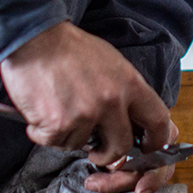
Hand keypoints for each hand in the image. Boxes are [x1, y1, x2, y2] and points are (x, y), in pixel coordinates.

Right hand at [0, 22, 173, 164]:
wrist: (33, 38)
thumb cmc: (69, 49)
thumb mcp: (111, 63)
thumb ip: (126, 92)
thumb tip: (135, 122)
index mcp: (129, 83)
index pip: (158, 121)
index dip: (156, 141)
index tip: (146, 147)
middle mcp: (111, 101)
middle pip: (122, 146)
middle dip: (109, 154)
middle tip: (98, 151)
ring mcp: (85, 114)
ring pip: (82, 145)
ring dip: (69, 136)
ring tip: (58, 112)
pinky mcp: (58, 124)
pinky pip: (55, 142)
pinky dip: (44, 134)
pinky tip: (40, 114)